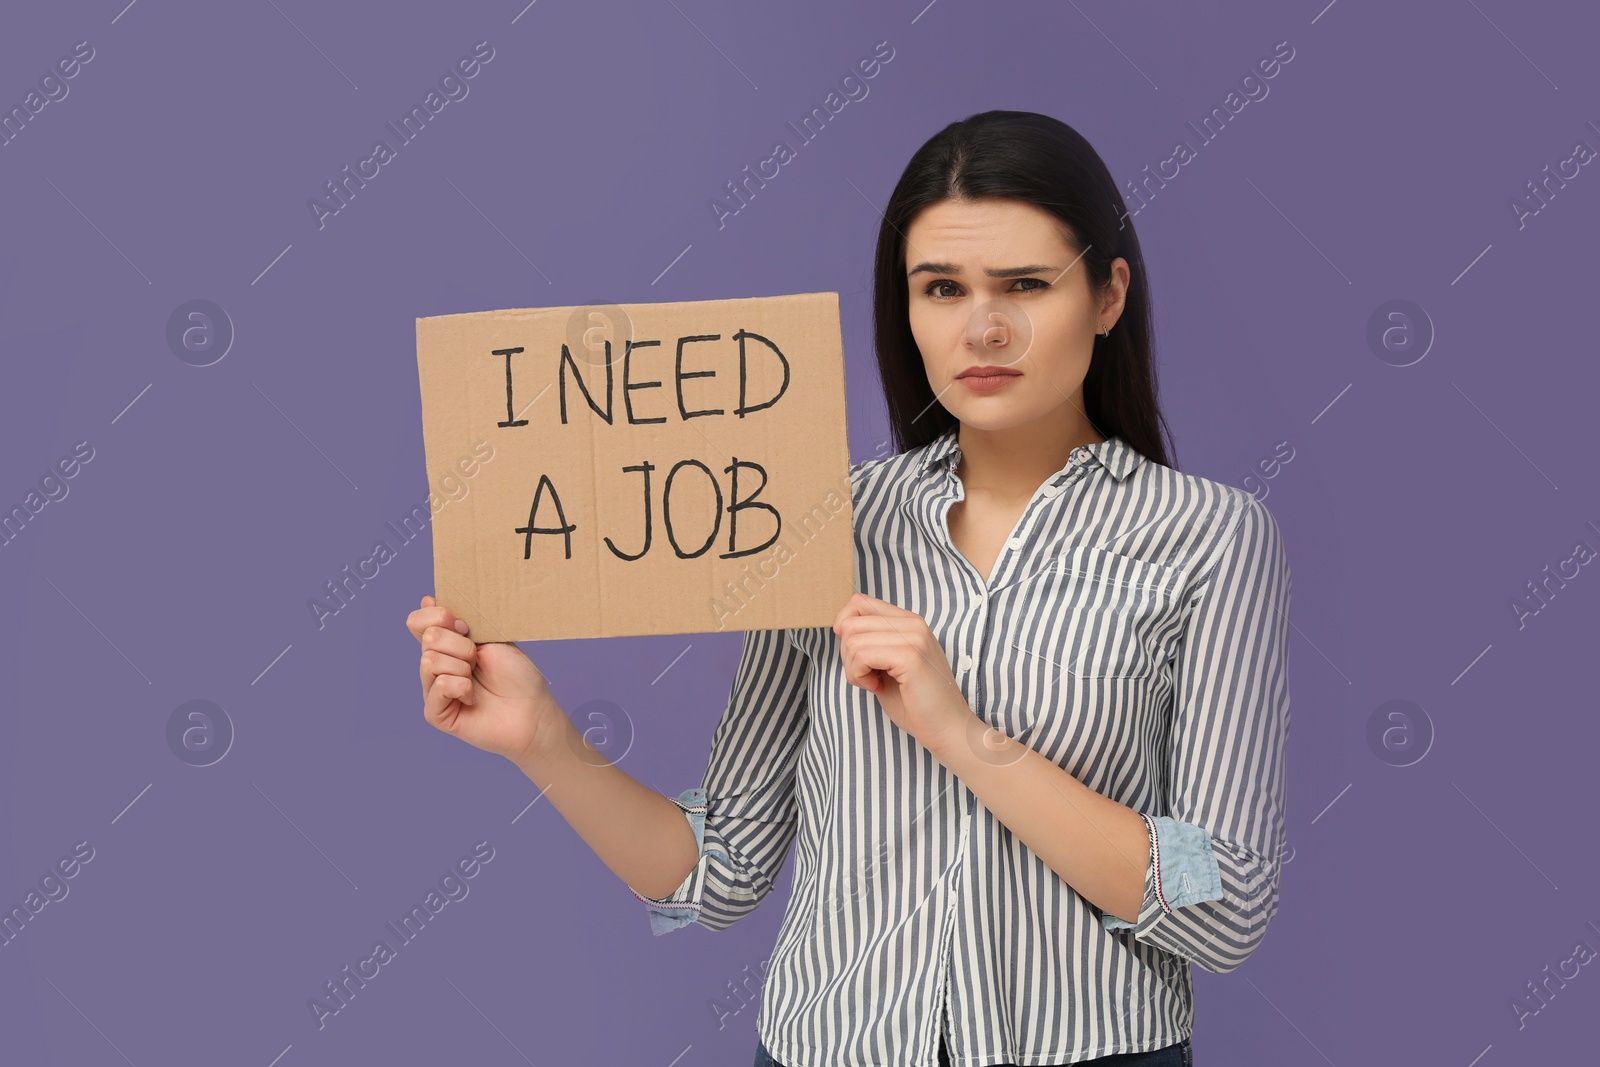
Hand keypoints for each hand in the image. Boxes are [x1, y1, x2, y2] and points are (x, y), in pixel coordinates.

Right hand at [405, 595, 565, 764]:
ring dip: (463, 666)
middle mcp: (435, 665)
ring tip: (477, 678)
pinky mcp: (436, 713)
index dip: (439, 616)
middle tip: (479, 659)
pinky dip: (462, 687)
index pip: (418, 620)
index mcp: (446, 644)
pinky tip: (473, 698)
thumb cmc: (517, 674)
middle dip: (461, 645)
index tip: (465, 625)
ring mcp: (433, 689)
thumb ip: (459, 619)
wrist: (532, 710)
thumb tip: (427, 598)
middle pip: (428, 637)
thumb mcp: (491, 636)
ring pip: (430, 660)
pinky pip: (440, 686)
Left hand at [832, 592, 974, 751]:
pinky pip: (861, 655)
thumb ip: (871, 641)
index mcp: (908, 621)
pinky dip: (860, 676)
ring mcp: (913, 636)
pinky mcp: (910, 655)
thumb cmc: (915, 702)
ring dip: (853, 668)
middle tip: (866, 676)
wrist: (946, 728)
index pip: (858, 602)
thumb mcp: (887, 663)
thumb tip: (841, 627)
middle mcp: (912, 622)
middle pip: (850, 621)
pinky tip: (878, 688)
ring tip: (874, 682)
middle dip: (847, 654)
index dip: (846, 630)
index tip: (859, 657)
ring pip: (851, 638)